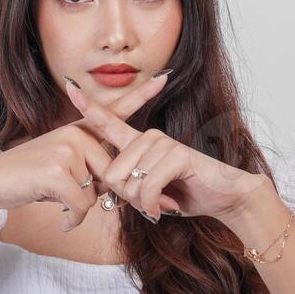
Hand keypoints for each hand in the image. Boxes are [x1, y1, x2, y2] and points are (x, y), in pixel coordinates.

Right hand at [0, 71, 180, 229]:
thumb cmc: (31, 178)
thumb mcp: (64, 167)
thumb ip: (92, 169)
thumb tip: (118, 190)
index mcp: (79, 129)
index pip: (115, 112)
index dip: (141, 95)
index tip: (165, 78)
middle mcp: (76, 134)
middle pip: (114, 173)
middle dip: (106, 197)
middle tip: (80, 204)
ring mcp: (67, 149)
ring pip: (99, 192)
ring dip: (82, 207)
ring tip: (60, 203)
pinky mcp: (58, 171)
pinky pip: (84, 204)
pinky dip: (74, 218)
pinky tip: (63, 220)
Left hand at [61, 77, 271, 224]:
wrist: (224, 196)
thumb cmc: (187, 193)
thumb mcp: (151, 194)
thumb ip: (129, 191)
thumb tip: (109, 200)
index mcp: (139, 143)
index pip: (108, 122)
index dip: (88, 106)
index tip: (70, 86)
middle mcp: (148, 137)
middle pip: (111, 174)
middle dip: (126, 199)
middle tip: (148, 205)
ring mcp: (162, 143)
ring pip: (129, 183)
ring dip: (143, 204)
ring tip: (160, 204)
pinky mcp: (177, 154)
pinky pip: (148, 186)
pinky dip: (153, 205)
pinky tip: (164, 207)